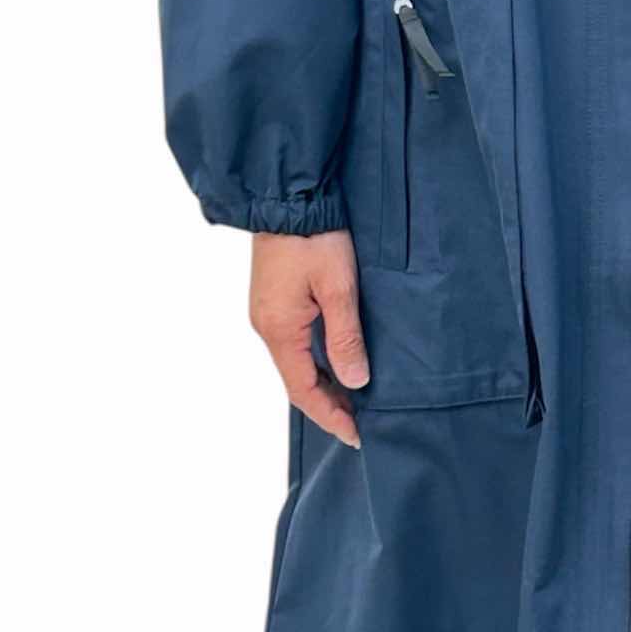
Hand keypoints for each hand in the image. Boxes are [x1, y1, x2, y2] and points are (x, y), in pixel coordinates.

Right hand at [248, 231, 368, 448]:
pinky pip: (296, 342)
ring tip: (355, 399)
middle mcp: (267, 326)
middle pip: (298, 380)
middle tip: (363, 422)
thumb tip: (355, 383)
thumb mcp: (338, 288)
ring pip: (297, 362)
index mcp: (279, 330)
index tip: (358, 436)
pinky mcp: (275, 298)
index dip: (331, 416)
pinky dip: (317, 360)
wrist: (289, 195)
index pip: (303, 390)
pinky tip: (338, 362)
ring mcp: (268, 312)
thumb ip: (346, 337)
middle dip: (329, 404)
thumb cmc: (315, 238)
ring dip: (324, 382)